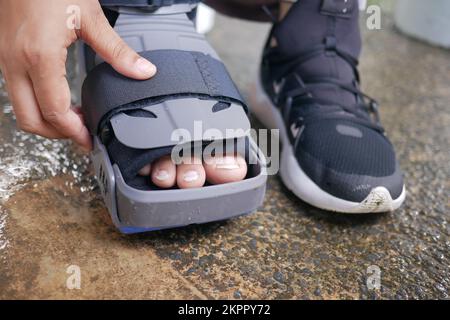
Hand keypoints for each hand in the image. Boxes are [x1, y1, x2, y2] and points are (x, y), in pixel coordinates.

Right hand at [0, 0, 156, 150]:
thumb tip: (142, 71)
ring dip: (47, 121)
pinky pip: (18, 93)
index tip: (90, 140)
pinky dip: (38, 105)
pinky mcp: (6, 54)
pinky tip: (59, 100)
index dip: (74, 132)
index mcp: (39, 56)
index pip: (54, 111)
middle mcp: (16, 62)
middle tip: (82, 135)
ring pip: (21, 109)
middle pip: (31, 120)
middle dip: (57, 134)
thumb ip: (117, 51)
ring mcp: (6, 59)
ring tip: (75, 121)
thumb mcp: (90, 17)